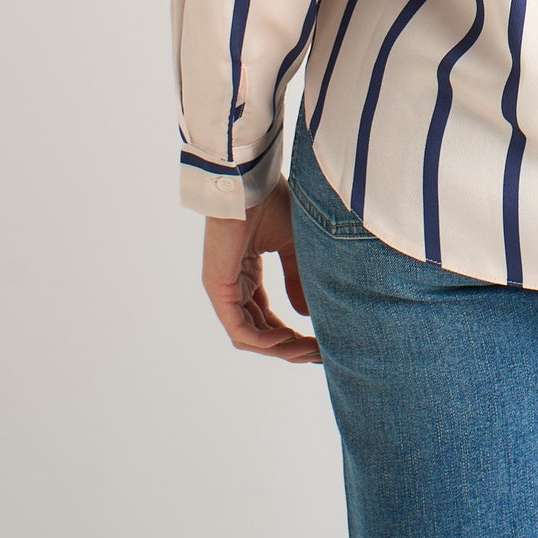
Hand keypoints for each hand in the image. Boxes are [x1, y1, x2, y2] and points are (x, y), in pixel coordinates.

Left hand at [201, 179, 322, 363]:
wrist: (250, 182)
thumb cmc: (270, 202)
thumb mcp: (293, 246)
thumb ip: (297, 280)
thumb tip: (306, 316)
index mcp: (246, 274)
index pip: (265, 317)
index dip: (290, 335)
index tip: (318, 344)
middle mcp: (232, 286)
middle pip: (259, 332)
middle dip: (289, 347)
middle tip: (318, 355)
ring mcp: (223, 289)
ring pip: (250, 336)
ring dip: (280, 348)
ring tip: (309, 351)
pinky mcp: (218, 288)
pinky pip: (240, 328)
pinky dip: (264, 340)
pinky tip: (289, 339)